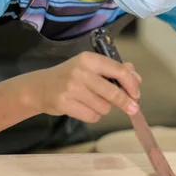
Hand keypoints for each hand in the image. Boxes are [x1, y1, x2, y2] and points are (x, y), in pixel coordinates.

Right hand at [21, 51, 141, 122]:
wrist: (39, 87)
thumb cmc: (70, 76)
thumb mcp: (90, 66)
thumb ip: (114, 69)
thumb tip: (136, 78)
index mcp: (89, 59)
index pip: (118, 70)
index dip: (131, 84)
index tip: (136, 94)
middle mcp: (80, 72)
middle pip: (113, 92)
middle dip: (125, 102)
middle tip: (133, 109)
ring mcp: (71, 88)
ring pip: (104, 107)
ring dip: (104, 108)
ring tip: (93, 102)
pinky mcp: (64, 104)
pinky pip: (92, 116)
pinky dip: (93, 116)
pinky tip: (84, 108)